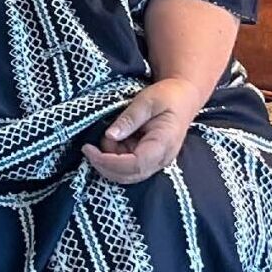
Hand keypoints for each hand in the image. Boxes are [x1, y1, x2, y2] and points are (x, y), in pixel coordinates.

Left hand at [81, 77, 204, 184]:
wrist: (183, 98)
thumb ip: (130, 118)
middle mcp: (160, 159)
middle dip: (104, 165)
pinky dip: (113, 157)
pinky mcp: (147, 160)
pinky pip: (126, 167)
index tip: (90, 150)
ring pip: (125, 174)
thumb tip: (110, 135)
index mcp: (164, 144)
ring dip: (108, 161)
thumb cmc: (167, 96)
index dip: (110, 162)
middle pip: (128, 176)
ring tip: (108, 135)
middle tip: (88, 147)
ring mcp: (154, 162)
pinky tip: (114, 140)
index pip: (135, 165)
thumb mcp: (147, 101)